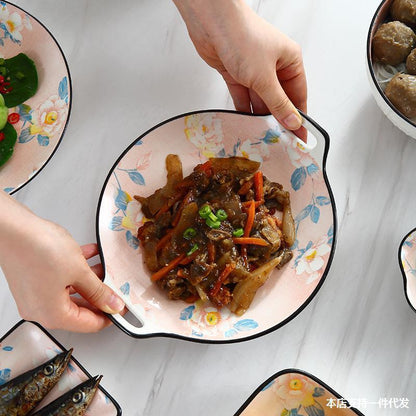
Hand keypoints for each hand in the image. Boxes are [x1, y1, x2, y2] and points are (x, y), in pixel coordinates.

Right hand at [0, 192, 124, 331]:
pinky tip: (91, 254)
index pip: (89, 324)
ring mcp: (36, 293)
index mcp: (53, 314)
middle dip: (101, 294)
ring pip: (73, 290)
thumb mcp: (79, 271)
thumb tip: (112, 304)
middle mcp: (41, 308)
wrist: (13, 228)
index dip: (110, 315)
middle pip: (80, 308)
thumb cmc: (39, 249)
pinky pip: (62, 278)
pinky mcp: (34, 278)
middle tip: (118, 285)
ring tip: (107, 266)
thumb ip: (98, 290)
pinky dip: (77, 269)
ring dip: (91, 279)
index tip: (124, 307)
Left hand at [173, 0, 306, 133]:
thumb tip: (293, 122)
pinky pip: (243, 97)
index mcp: (290, 61)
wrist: (212, 23)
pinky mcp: (235, 74)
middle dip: (277, 119)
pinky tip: (245, 124)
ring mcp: (253, 71)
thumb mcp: (265, 77)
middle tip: (278, 142)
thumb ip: (278, 103)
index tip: (299, 137)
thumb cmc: (244, 38)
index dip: (299, 117)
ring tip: (261, 137)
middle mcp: (273, 66)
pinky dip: (243, 110)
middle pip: (278, 100)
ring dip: (259, 117)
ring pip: (260, 100)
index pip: (298, 95)